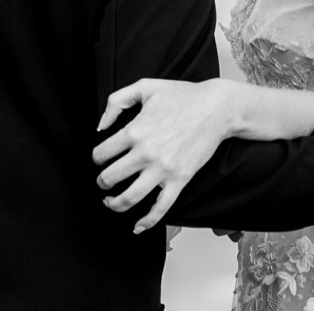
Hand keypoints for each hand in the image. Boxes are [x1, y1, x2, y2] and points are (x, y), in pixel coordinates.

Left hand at [92, 78, 236, 232]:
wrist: (217, 108)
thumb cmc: (182, 95)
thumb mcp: (144, 87)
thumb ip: (116, 102)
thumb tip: (100, 126)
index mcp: (134, 130)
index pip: (101, 153)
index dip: (96, 158)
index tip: (100, 158)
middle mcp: (146, 153)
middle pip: (110, 177)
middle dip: (101, 182)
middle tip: (103, 181)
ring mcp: (163, 169)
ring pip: (129, 197)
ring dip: (114, 204)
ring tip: (110, 202)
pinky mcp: (180, 180)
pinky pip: (160, 208)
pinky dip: (147, 222)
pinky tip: (137, 227)